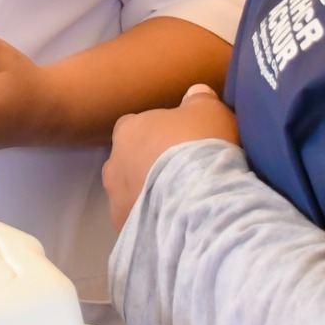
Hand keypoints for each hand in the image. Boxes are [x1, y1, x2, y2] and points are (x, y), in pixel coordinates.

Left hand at [103, 85, 238, 228]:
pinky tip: (175, 224)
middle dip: (148, 166)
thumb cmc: (201, 147)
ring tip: (178, 203)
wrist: (198, 202)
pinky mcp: (125, 231)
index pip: (132, 126)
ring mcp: (116, 201)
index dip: (153, 132)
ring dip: (148, 196)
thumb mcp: (210, 112)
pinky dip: (152, 221)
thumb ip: (199, 101)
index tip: (175, 140)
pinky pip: (138, 222)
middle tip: (179, 173)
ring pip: (130, 194)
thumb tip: (195, 93)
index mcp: (128, 131)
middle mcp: (113, 165)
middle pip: (128, 161)